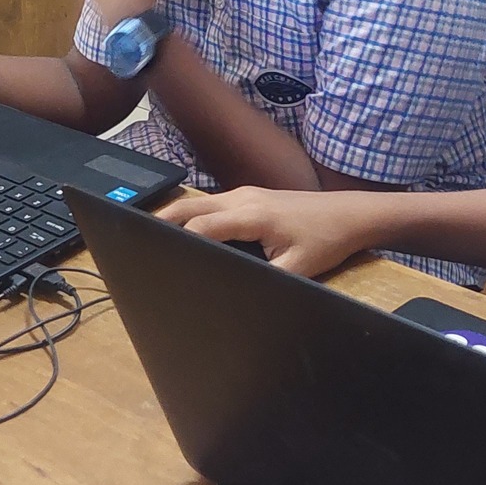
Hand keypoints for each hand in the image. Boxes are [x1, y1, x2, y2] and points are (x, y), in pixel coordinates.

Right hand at [160, 186, 384, 276]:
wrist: (350, 215)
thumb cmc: (325, 241)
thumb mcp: (297, 269)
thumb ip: (264, 279)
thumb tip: (233, 291)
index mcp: (251, 215)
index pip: (202, 227)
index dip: (178, 242)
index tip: (157, 258)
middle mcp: (242, 198)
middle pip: (191, 207)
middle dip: (162, 220)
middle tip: (135, 240)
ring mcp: (246, 194)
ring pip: (199, 202)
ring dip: (175, 216)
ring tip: (151, 236)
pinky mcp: (251, 196)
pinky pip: (213, 204)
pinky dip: (193, 215)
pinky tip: (186, 230)